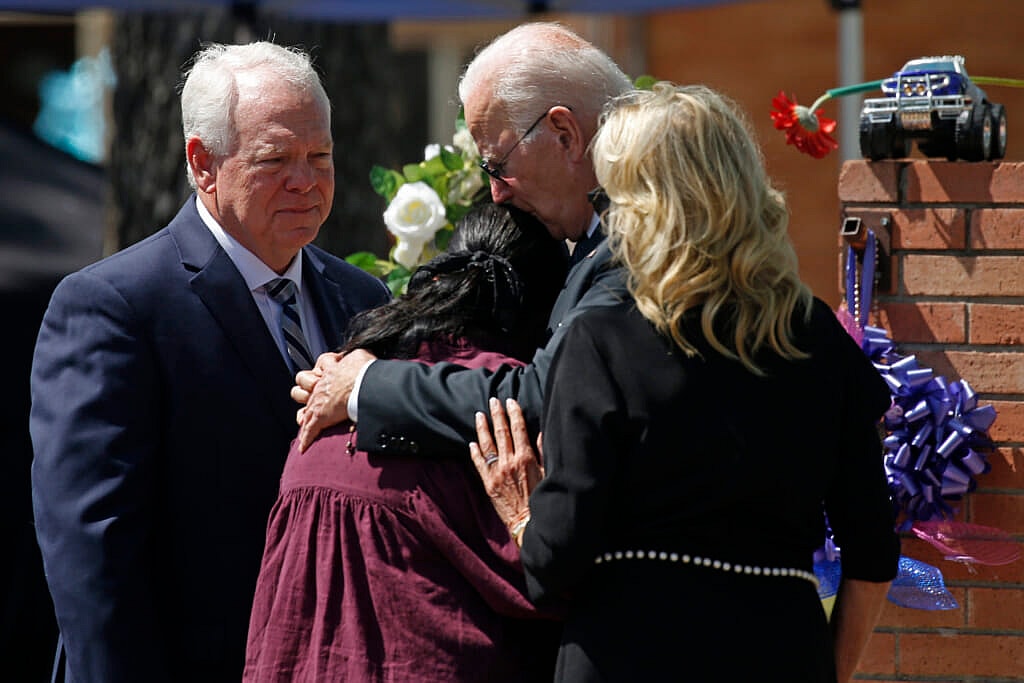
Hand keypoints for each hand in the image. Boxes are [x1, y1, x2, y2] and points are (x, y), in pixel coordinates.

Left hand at [295, 348, 376, 451]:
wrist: (362, 385)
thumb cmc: (364, 370)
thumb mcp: (361, 355)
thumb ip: (357, 355)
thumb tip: (360, 355)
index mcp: (331, 369)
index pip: (323, 362)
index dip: (326, 365)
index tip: (331, 369)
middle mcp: (321, 385)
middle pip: (302, 380)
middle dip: (306, 385)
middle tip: (316, 391)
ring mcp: (318, 402)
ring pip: (303, 407)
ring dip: (304, 413)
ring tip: (307, 419)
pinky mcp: (320, 417)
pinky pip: (309, 430)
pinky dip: (306, 439)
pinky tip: (303, 448)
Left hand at [469, 397, 543, 528]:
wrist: (528, 522)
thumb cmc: (541, 499)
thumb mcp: (547, 473)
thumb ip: (542, 452)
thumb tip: (541, 434)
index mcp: (526, 458)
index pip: (518, 429)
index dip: (514, 413)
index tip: (510, 401)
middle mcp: (509, 462)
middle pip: (501, 432)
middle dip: (497, 414)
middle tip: (493, 400)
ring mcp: (496, 472)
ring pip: (487, 444)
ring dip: (483, 428)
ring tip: (480, 414)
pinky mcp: (488, 483)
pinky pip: (478, 464)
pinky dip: (474, 452)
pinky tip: (472, 442)